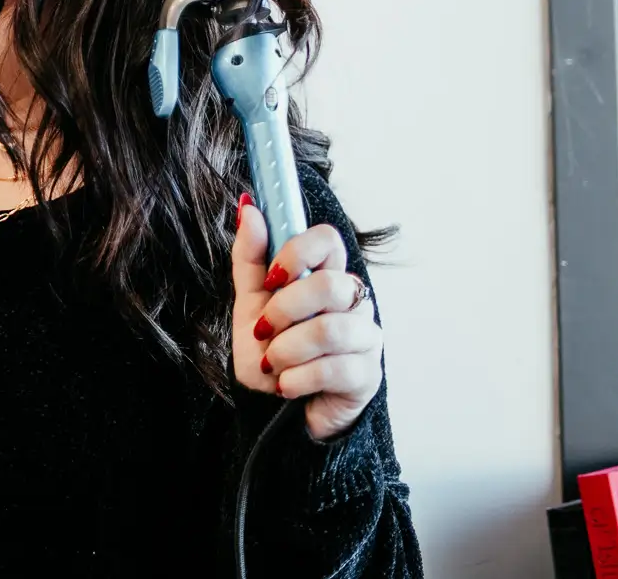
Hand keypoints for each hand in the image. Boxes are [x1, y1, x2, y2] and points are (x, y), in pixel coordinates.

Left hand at [231, 200, 382, 440]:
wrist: (274, 409)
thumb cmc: (268, 349)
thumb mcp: (249, 301)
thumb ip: (251, 256)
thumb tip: (249, 207)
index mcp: (325, 276)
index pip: (328, 239)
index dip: (298, 253)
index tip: (272, 279)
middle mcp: (353, 302)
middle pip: (331, 285)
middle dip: (285, 310)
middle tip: (264, 331)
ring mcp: (365, 338)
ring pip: (331, 330)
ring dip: (287, 350)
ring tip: (273, 364)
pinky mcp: (368, 375)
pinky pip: (335, 368)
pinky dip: (298, 378)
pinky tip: (287, 384)